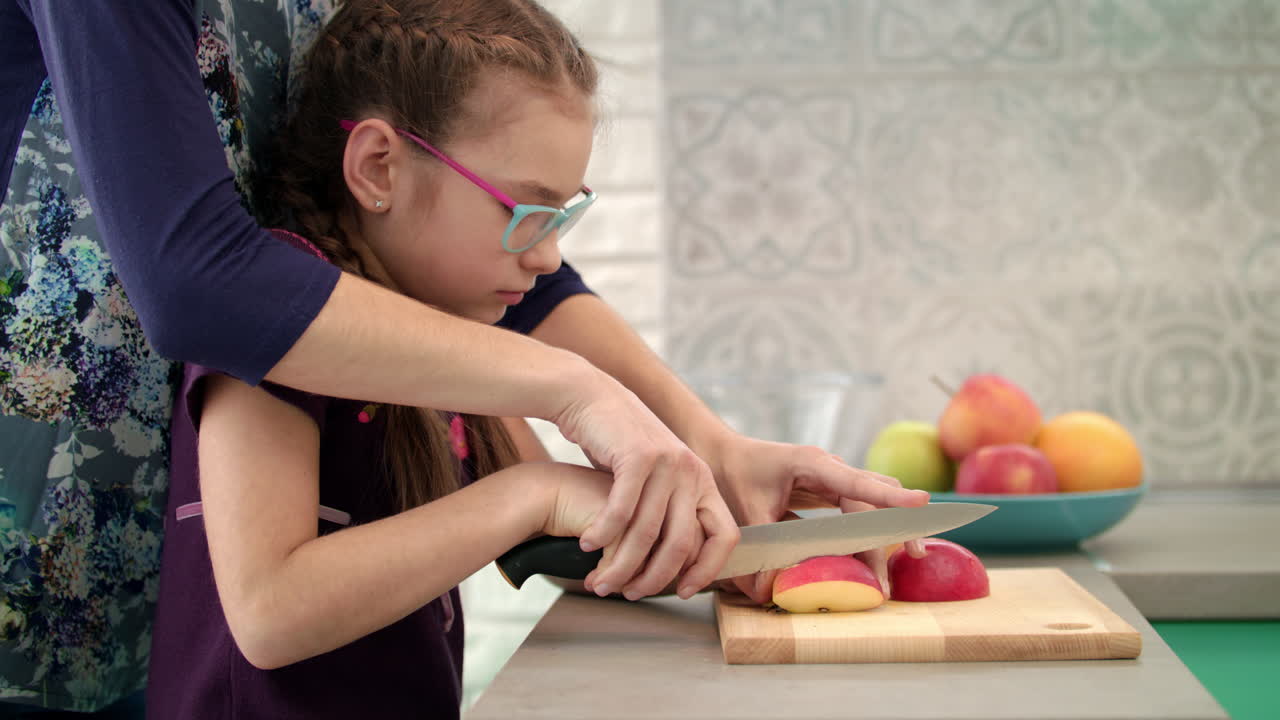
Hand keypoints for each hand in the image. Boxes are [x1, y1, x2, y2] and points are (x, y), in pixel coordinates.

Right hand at [549, 370, 739, 599]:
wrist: (593, 398)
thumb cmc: (620, 447)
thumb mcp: (657, 477)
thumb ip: (668, 511)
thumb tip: (672, 562)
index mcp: (703, 481)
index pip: (725, 535)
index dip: (708, 570)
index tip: (683, 591)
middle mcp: (691, 471)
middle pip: (683, 542)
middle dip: (655, 577)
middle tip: (630, 593)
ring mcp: (666, 462)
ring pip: (647, 532)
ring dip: (621, 563)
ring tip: (601, 580)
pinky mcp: (638, 456)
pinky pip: (622, 509)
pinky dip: (603, 533)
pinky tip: (587, 543)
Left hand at [702, 431, 929, 604]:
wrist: (723, 453)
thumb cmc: (734, 473)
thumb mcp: (747, 511)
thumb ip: (761, 550)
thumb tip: (766, 593)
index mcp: (812, 464)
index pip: (858, 483)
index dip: (890, 497)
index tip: (922, 503)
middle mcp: (829, 468)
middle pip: (872, 499)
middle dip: (894, 528)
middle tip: (912, 557)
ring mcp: (832, 477)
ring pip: (872, 502)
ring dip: (887, 531)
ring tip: (902, 563)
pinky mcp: (829, 490)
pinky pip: (859, 508)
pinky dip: (870, 531)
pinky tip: (875, 557)